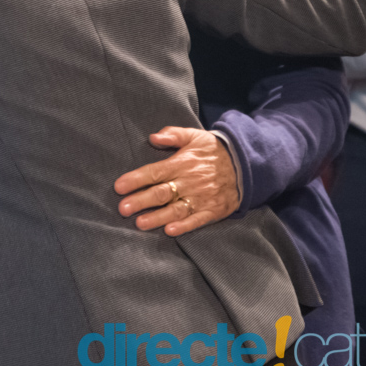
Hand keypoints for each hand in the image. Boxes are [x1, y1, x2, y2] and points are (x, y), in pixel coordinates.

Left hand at [113, 126, 240, 236]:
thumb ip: (173, 134)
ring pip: (176, 209)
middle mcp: (190, 182)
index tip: (119, 187)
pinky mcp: (213, 210)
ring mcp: (202, 198)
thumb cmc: (213, 151)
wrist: (246, 165)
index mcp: (182, 163)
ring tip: (140, 223)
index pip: (155, 172)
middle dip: (141, 201)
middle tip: (123, 209)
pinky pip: (197, 220)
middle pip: (162, 193)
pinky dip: (184, 226)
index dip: (136, 179)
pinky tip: (170, 231)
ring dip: (157, 217)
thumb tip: (153, 137)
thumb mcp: (195, 136)